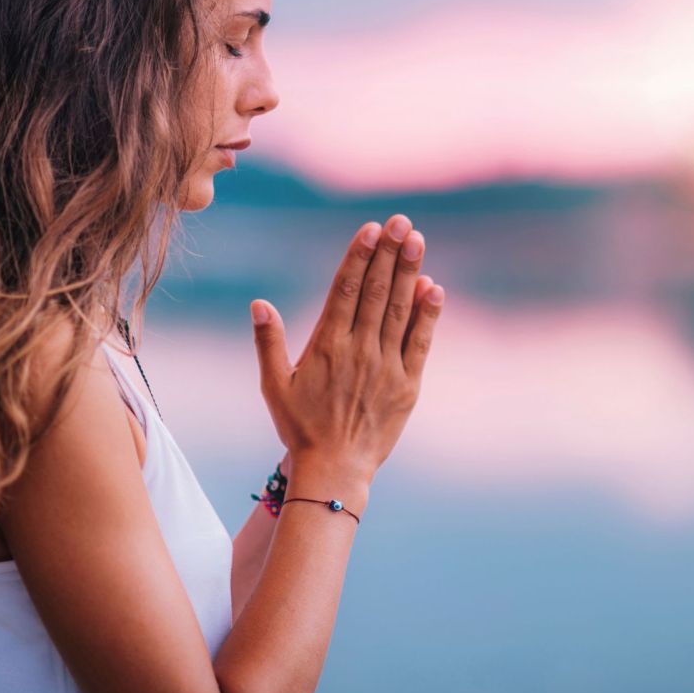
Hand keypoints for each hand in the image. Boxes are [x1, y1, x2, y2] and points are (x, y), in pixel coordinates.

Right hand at [249, 214, 444, 480]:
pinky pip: (420, 343)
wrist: (335, 470)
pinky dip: (427, 315)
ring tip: (418, 240)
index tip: (371, 228)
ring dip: (409, 273)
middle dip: (389, 253)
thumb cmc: (300, 427)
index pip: (346, 290)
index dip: (359, 256)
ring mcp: (386, 366)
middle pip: (376, 291)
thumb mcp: (273, 385)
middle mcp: (359, 350)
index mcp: (327, 346)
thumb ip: (268, 341)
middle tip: (402, 222)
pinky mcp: (408, 385)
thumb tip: (259, 303)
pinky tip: (434, 288)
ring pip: (399, 310)